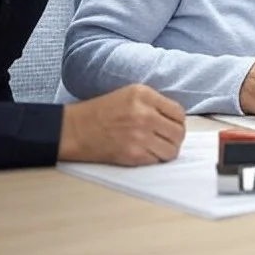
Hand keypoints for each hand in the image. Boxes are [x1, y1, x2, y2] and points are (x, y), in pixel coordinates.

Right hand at [59, 84, 185, 165]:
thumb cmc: (101, 112)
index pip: (178, 113)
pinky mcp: (133, 154)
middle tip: (167, 139)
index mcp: (145, 95)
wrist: (75, 129)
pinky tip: (145, 153)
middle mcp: (145, 115)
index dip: (178, 122)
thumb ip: (154, 103)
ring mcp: (139, 136)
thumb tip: (176, 119)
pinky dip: (154, 159)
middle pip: (178, 133)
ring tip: (158, 148)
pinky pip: (157, 161)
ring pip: (172, 150)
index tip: (172, 126)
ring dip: (167, 151)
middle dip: (175, 138)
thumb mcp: (131, 94)